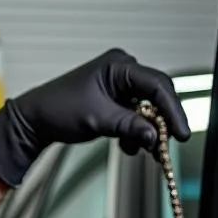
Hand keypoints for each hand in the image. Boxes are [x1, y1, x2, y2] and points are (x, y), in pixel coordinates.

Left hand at [0, 48, 190, 187]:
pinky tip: (129, 146)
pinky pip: (136, 118)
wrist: (36, 120)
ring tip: (146, 151)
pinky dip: (136, 134)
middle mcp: (123, 72)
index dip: (172, 111)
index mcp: (119, 66)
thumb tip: (155, 136)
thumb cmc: (59, 110)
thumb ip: (130, 127)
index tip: (180, 134)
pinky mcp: (116, 103)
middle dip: (162, 124)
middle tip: (167, 147)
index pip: (157, 85)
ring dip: (148, 133)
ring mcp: (120, 88)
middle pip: (157, 98)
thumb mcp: (98, 119)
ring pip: (148, 111)